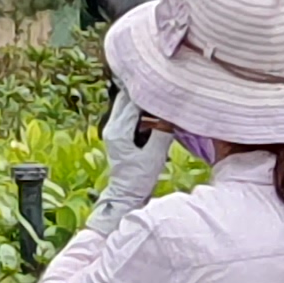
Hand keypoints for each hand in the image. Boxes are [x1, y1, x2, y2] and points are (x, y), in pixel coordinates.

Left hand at [101, 89, 171, 207]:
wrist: (127, 194)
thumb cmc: (139, 179)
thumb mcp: (155, 156)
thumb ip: (162, 132)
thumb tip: (172, 113)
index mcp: (118, 131)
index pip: (132, 103)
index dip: (149, 93)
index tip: (165, 88)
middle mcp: (111, 126)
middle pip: (125, 98)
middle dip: (143, 93)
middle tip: (163, 89)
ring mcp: (112, 129)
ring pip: (126, 104)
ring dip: (142, 101)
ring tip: (161, 98)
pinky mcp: (118, 132)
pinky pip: (128, 113)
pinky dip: (141, 110)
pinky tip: (155, 111)